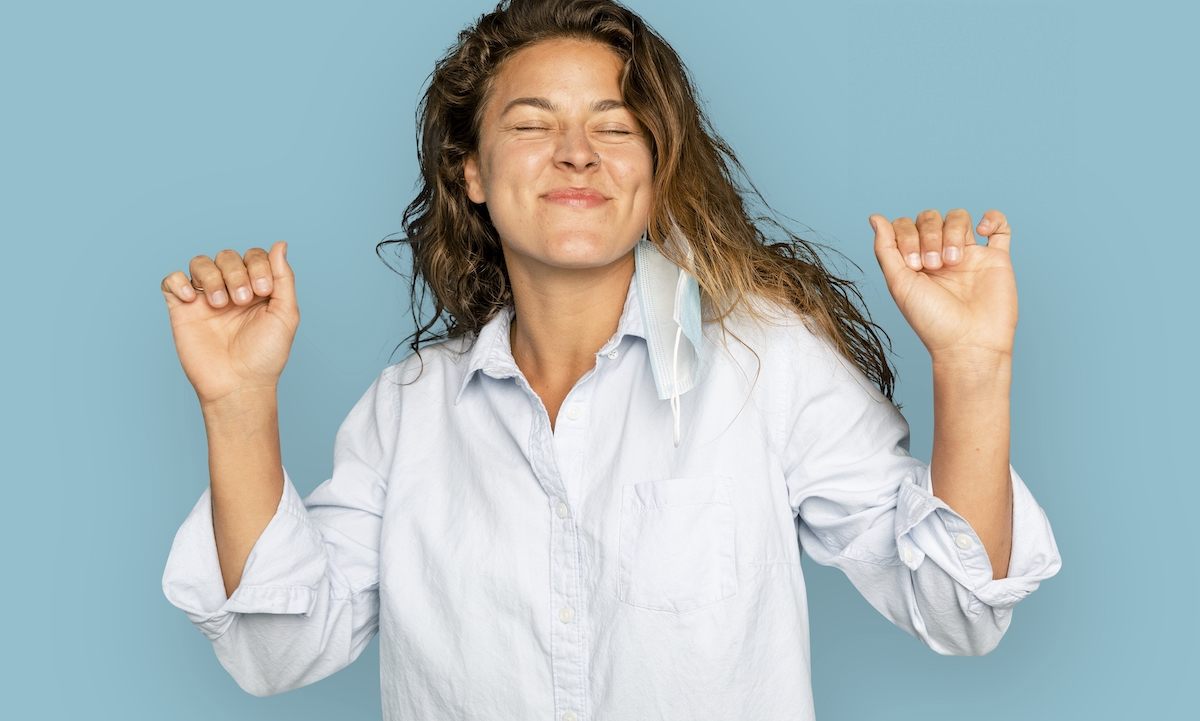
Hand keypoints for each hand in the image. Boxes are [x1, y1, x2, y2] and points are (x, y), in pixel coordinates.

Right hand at [160, 241, 298, 404]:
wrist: (239, 385)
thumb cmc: (265, 355)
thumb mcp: (285, 314)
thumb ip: (283, 278)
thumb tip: (280, 244)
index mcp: (256, 288)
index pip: (253, 255)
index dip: (257, 265)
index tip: (261, 291)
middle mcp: (230, 289)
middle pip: (226, 256)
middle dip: (235, 273)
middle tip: (240, 301)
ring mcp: (204, 299)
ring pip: (200, 263)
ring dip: (211, 277)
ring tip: (220, 304)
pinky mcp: (182, 310)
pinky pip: (171, 281)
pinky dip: (179, 282)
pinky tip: (192, 300)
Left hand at [870, 209, 1016, 364]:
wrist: (969, 343)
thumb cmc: (932, 321)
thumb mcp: (898, 284)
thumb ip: (886, 249)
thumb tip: (875, 218)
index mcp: (915, 261)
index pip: (906, 226)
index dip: (906, 235)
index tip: (913, 265)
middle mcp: (940, 255)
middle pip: (931, 218)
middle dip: (929, 235)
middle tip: (932, 265)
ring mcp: (969, 255)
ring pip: (960, 218)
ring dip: (952, 232)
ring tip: (953, 261)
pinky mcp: (996, 259)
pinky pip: (1000, 226)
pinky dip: (992, 218)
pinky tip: (981, 231)